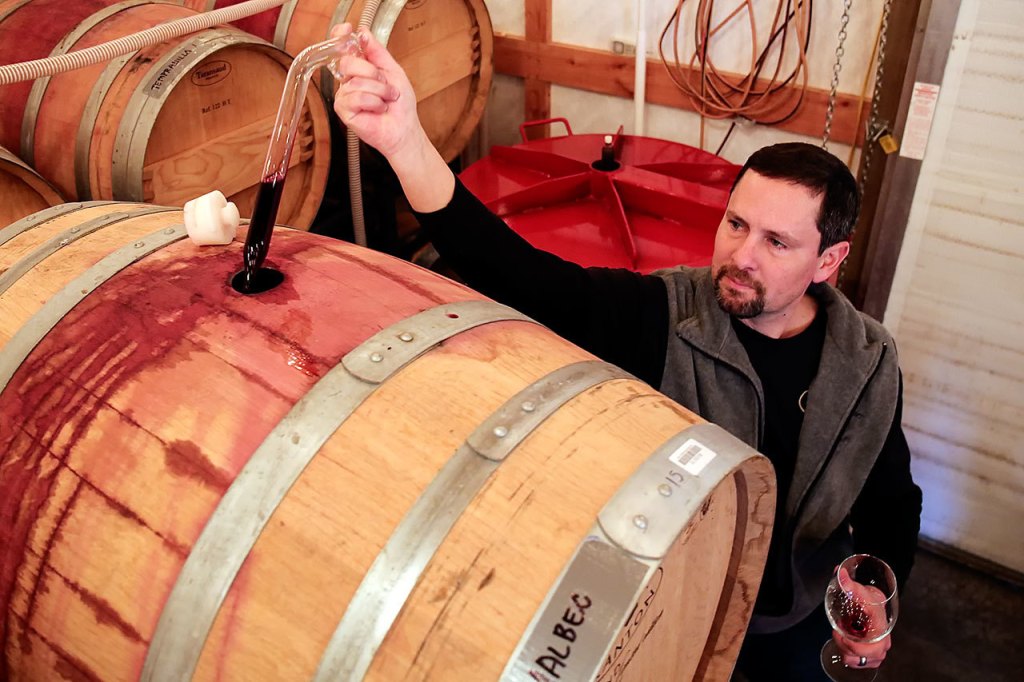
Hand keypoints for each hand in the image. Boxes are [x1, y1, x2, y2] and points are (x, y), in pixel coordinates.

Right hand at [329, 23, 422, 161]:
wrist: (404, 128)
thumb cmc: (400, 105)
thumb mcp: (393, 71)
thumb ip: (377, 52)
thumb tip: (363, 32)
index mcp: (359, 69)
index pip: (342, 48)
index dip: (340, 37)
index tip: (347, 29)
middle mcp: (349, 80)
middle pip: (347, 62)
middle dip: (372, 72)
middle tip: (385, 84)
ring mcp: (344, 95)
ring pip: (356, 82)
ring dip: (379, 91)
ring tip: (386, 100)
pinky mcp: (343, 110)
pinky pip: (356, 97)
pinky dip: (374, 102)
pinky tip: (379, 109)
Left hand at [830, 567, 892, 668]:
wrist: (877, 608)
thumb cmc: (871, 600)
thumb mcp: (861, 591)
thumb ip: (849, 584)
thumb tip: (839, 571)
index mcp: (881, 624)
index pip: (871, 644)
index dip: (852, 642)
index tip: (839, 631)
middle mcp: (884, 640)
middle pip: (861, 653)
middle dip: (845, 643)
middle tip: (838, 632)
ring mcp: (881, 651)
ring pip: (857, 659)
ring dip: (845, 648)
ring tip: (843, 636)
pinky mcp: (876, 658)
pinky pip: (858, 663)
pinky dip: (849, 656)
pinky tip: (848, 645)